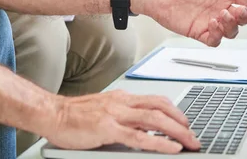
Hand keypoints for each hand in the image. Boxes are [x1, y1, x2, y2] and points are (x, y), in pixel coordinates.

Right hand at [45, 90, 200, 153]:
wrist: (52, 114)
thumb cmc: (74, 116)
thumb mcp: (103, 112)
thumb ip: (122, 118)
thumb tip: (142, 130)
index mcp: (122, 98)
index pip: (156, 100)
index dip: (175, 111)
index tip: (186, 123)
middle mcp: (122, 103)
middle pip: (161, 108)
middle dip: (182, 122)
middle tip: (194, 136)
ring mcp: (116, 114)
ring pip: (155, 120)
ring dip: (177, 132)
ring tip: (190, 143)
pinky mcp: (108, 129)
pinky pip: (139, 137)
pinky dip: (159, 143)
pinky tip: (171, 148)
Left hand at [132, 0, 246, 46]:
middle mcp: (218, 5)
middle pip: (243, 18)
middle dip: (246, 17)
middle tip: (237, 11)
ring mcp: (209, 19)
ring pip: (232, 31)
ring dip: (232, 25)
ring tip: (221, 15)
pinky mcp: (197, 31)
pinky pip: (215, 40)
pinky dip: (219, 35)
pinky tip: (214, 24)